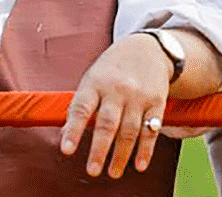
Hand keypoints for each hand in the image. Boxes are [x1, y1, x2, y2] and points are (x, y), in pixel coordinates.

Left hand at [60, 33, 174, 178]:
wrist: (147, 48)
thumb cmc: (111, 70)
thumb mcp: (92, 79)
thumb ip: (80, 105)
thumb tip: (65, 135)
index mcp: (95, 83)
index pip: (81, 108)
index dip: (73, 130)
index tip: (66, 150)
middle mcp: (117, 89)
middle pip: (107, 123)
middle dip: (100, 149)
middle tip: (93, 171)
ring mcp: (138, 96)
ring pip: (129, 130)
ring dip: (122, 155)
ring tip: (113, 172)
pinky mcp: (157, 102)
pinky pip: (151, 129)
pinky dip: (146, 150)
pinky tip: (139, 165)